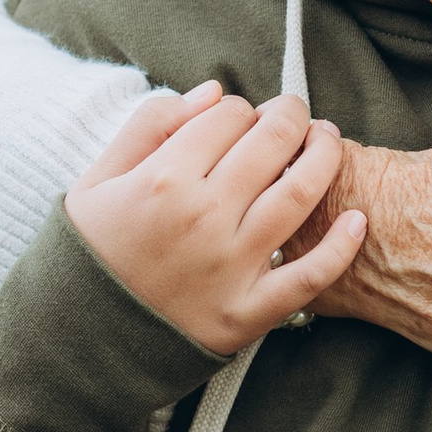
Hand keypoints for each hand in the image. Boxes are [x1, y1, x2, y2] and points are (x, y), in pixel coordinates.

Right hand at [66, 84, 365, 355]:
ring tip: (328, 141)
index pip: (229, 116)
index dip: (242, 108)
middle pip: (271, 145)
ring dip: (324, 159)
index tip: (241, 118)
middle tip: (298, 114)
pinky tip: (356, 220)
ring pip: (298, 198)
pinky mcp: (246, 313)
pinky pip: (308, 278)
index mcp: (162, 179)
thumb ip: (150, 126)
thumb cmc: (89, 253)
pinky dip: (340, 248)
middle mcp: (202, 217)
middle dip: (293, 116)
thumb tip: (214, 92)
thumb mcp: (96, 180)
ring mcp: (229, 267)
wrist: (75, 340)